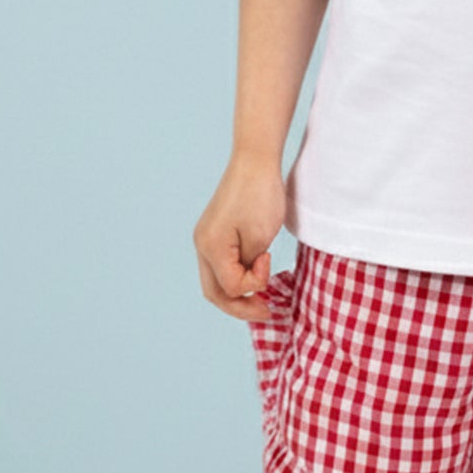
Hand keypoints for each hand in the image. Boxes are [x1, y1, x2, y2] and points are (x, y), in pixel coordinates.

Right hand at [194, 150, 285, 321]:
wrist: (255, 160)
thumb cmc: (261, 195)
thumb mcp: (260, 238)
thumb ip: (250, 268)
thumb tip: (245, 285)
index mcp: (211, 247)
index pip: (230, 288)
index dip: (254, 286)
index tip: (270, 263)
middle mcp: (202, 245)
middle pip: (215, 292)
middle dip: (241, 306)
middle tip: (267, 312)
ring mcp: (206, 239)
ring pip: (216, 280)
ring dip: (238, 292)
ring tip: (261, 299)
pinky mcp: (214, 233)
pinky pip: (221, 265)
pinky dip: (236, 276)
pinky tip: (254, 276)